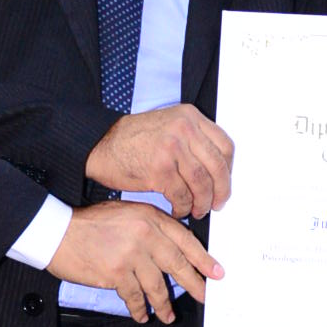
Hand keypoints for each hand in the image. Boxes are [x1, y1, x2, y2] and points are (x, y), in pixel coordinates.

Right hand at [45, 201, 219, 322]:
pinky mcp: (117, 274)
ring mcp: (132, 255)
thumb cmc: (91, 223)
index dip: (203, 259)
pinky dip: (139, 309)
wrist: (59, 232)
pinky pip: (135, 297)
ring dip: (164, 304)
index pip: (185, 240)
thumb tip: (173, 250)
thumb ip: (150, 227)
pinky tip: (142, 316)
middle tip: (205, 298)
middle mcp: (145, 235)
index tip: (216, 273)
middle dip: (194, 285)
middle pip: (177, 264)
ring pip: (157, 285)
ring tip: (169, 316)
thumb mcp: (126, 213)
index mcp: (150, 217)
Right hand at [84, 105, 233, 218]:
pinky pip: (181, 194)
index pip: (224, 146)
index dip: (227, 170)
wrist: (99, 144)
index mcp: (189, 116)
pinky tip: (179, 209)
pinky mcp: (159, 169)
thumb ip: (193, 141)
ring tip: (197, 210)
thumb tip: (217, 171)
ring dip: (201, 202)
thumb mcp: (169, 127)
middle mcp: (183, 128)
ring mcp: (171, 147)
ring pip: (201, 183)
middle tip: (216, 203)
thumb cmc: (131, 140)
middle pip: (217, 166)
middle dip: (220, 191)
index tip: (223, 183)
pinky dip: (183, 206)